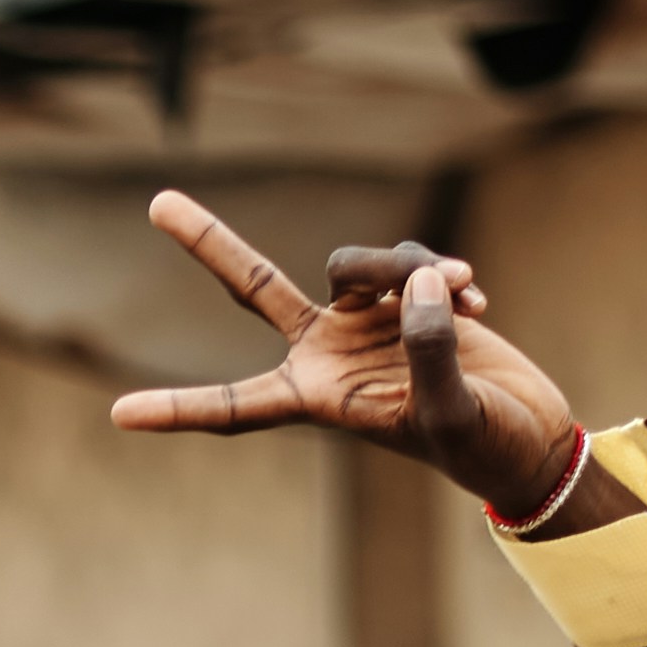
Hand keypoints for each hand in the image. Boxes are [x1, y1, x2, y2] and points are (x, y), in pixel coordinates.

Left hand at [110, 191, 604, 531]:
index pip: (234, 408)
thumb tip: (411, 287)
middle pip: (254, 288)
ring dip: (405, 266)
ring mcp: (362, 321)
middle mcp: (326, 355)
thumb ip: (429, 350)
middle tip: (155, 203)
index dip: (178, 410)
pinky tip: (476, 299)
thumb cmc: (485, 444)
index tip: (118, 415)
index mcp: (319, 399)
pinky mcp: (404, 298)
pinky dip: (440, 273)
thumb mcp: (454, 411)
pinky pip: (408, 262)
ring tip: (462, 292)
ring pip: (358, 262)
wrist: (528, 432)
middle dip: (209, 243)